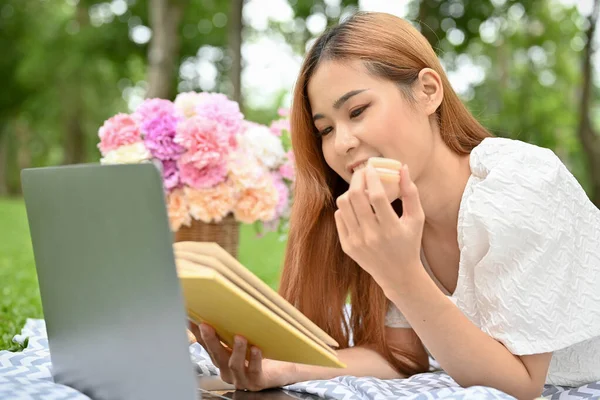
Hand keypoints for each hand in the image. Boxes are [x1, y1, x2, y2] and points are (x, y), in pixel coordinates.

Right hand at [198, 323, 298, 390]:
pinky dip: (254, 360)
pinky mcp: (256, 381)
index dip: (197, 333)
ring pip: (235, 365)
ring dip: (236, 350)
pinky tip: (256, 349)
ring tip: (239, 337)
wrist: (283, 370)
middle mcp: (228, 370)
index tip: (191, 319)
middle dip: (210, 340)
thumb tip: (224, 307)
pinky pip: (254, 370)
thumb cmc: (261, 351)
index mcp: (222, 359)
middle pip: (217, 355)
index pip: (207, 345)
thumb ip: (231, 329)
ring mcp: (242, 377)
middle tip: (205, 325)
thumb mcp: (243, 339)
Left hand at [334, 164, 424, 294]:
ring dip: (351, 191)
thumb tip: (402, 167)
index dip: (372, 177)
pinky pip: (339, 217)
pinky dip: (346, 207)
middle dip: (358, 178)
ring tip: (360, 189)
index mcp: (391, 228)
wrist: (397, 274)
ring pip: (343, 205)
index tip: (372, 167)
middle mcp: (371, 236)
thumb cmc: (409, 243)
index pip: (377, 196)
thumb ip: (411, 193)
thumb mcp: (416, 219)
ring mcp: (357, 242)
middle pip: (355, 197)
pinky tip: (356, 206)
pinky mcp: (347, 246)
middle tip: (363, 172)